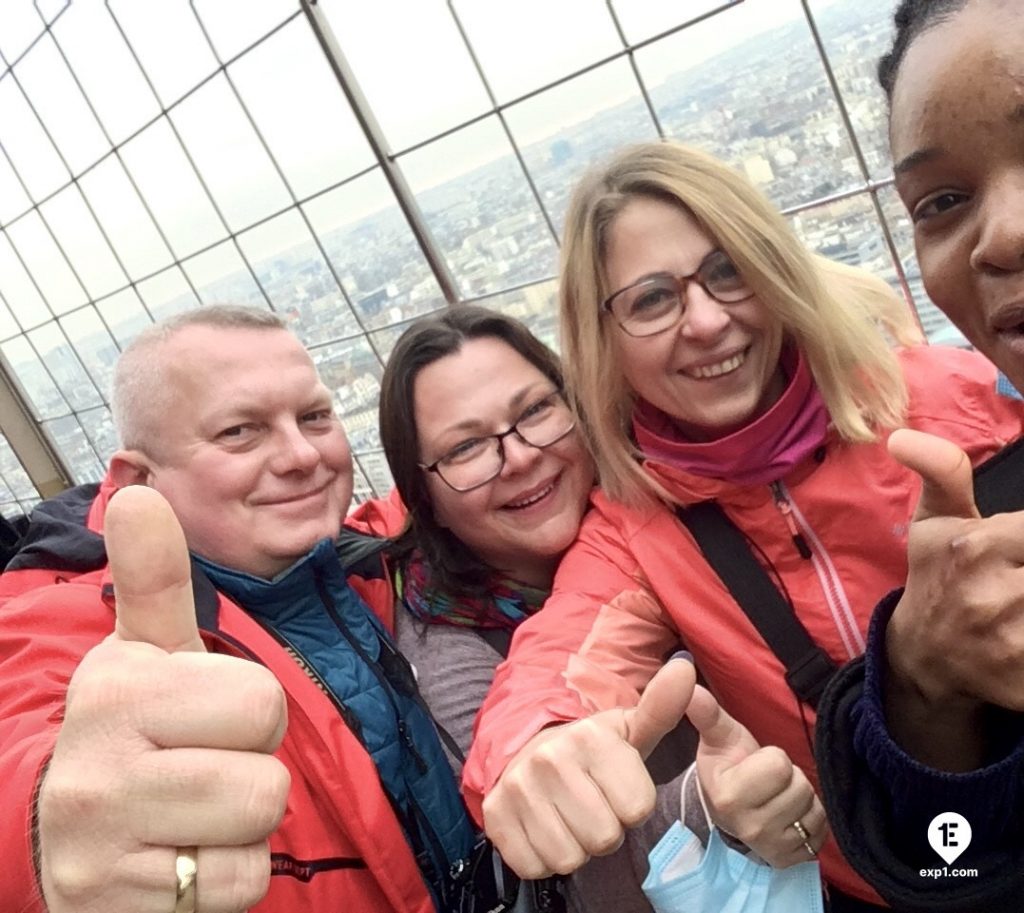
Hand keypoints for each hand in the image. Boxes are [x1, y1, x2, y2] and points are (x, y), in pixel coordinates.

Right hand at [37, 486, 290, 912]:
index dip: (251, 714)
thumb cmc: (136, 728)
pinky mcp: (112, 907)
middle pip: (265, 780)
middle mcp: (97, 766)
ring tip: (193, 814)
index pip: (261, 703)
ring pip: (252, 837)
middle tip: (205, 768)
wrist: (66, 830)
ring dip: (240, 829)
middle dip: (251, 772)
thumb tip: (141, 493)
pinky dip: (224, 880)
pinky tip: (180, 859)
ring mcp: (98, 846)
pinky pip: (234, 890)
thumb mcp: (145, 653)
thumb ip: (155, 579)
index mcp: (117, 688)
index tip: (206, 718)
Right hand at [482, 655, 695, 878]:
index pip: (638, 809)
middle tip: (592, 805)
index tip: (616, 788)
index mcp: (589, 738)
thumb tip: (685, 668)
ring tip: (569, 817)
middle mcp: (549, 759)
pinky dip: (542, 858)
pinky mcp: (495, 817)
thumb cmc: (590, 750)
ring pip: (570, 858)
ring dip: (575, 847)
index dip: (633, 806)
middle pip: (605, 838)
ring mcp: (517, 788)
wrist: (525, 750)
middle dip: (605, 830)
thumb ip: (661, 707)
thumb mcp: (628, 729)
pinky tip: (544, 828)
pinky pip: (534, 866)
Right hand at [686, 685, 825, 866]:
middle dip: (788, 776)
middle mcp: (749, 827)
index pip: (778, 764)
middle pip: (799, 785)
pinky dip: (811, 818)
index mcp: (729, 796)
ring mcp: (771, 847)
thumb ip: (707, 712)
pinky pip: (821, 829)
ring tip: (778, 796)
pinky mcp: (791, 860)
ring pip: (812, 807)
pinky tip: (790, 815)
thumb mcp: (718, 736)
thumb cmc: (727, 765)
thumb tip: (690, 686)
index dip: (771, 757)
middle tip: (767, 781)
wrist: (728, 809)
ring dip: (800, 797)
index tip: (753, 764)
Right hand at [887, 429, 1023, 711]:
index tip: (1015, 551)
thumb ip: (941, 469)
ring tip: (1019, 601)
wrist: (924, 656)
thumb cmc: (939, 575)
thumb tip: (900, 437)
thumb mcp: (935, 519)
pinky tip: (1021, 632)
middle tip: (1016, 577)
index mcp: (975, 548)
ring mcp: (1012, 647)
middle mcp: (993, 598)